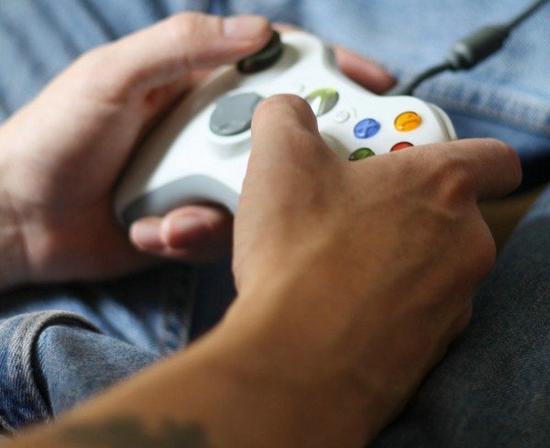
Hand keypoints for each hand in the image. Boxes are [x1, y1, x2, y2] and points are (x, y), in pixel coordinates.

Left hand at [0, 13, 393, 287]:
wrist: (22, 218)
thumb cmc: (58, 135)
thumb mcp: (115, 76)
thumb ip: (182, 46)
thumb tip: (259, 31)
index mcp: (200, 83)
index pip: (279, 65)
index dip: (331, 70)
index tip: (376, 84)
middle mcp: (212, 129)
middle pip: (283, 134)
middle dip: (305, 155)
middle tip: (323, 176)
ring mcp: (206, 177)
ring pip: (257, 193)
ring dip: (220, 210)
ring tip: (170, 218)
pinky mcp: (196, 221)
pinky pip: (222, 230)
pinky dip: (189, 234)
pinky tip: (151, 231)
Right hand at [219, 96, 521, 444]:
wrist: (299, 361)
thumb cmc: (301, 257)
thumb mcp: (280, 160)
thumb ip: (287, 118)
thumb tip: (287, 114)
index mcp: (443, 185)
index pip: (491, 156)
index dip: (458, 151)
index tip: (410, 157)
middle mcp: (464, 243)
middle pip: (447, 210)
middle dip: (399, 203)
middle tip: (345, 206)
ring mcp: (453, 299)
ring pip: (429, 261)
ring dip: (390, 251)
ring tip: (332, 256)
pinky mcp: (431, 345)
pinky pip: (414, 306)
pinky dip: (385, 297)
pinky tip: (338, 298)